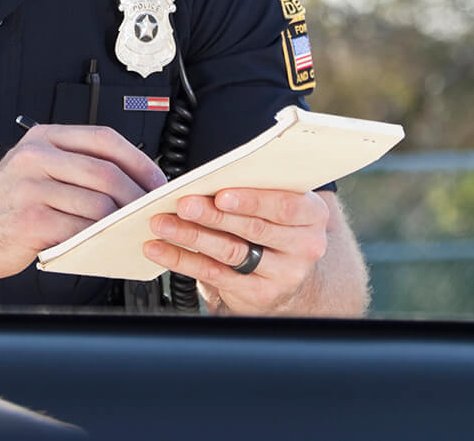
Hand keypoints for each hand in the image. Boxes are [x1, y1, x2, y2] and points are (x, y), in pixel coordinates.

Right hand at [0, 125, 166, 280]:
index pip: (104, 139)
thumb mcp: (33, 169)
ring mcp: (31, 190)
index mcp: (41, 139)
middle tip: (149, 210)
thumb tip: (131, 179)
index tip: (156, 179)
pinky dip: (99, 238)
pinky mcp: (31, 223)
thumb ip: (73, 166)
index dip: (138, 160)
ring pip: (97, 204)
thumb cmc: (2, 206)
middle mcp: (35, 158)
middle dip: (137, 195)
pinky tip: (105, 242)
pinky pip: (80, 230)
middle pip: (106, 173)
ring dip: (121, 221)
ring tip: (130, 229)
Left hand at [142, 188, 330, 314]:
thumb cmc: (277, 228)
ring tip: (163, 224)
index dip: (251, 200)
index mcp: (312, 216)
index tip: (220, 194)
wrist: (289, 275)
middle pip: (253, 228)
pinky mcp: (259, 294)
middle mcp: (304, 247)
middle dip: (213, 215)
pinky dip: (182, 260)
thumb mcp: (280, 207)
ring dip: (191, 236)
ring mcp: (283, 274)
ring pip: (231, 251)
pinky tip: (161, 249)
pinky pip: (215, 274)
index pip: (285, 206)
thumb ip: (258, 192)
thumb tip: (209, 180)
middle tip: (183, 204)